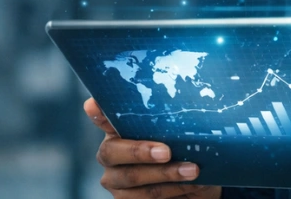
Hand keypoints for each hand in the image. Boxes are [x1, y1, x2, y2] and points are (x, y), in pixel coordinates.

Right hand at [85, 98, 221, 198]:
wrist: (198, 182)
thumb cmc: (185, 150)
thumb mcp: (181, 132)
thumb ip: (170, 120)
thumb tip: (181, 102)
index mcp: (118, 129)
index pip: (103, 118)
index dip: (98, 113)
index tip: (93, 104)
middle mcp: (110, 154)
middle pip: (113, 152)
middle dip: (140, 151)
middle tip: (166, 152)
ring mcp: (115, 180)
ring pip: (133, 177)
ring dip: (167, 174)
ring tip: (192, 170)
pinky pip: (146, 198)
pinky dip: (173, 190)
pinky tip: (191, 185)